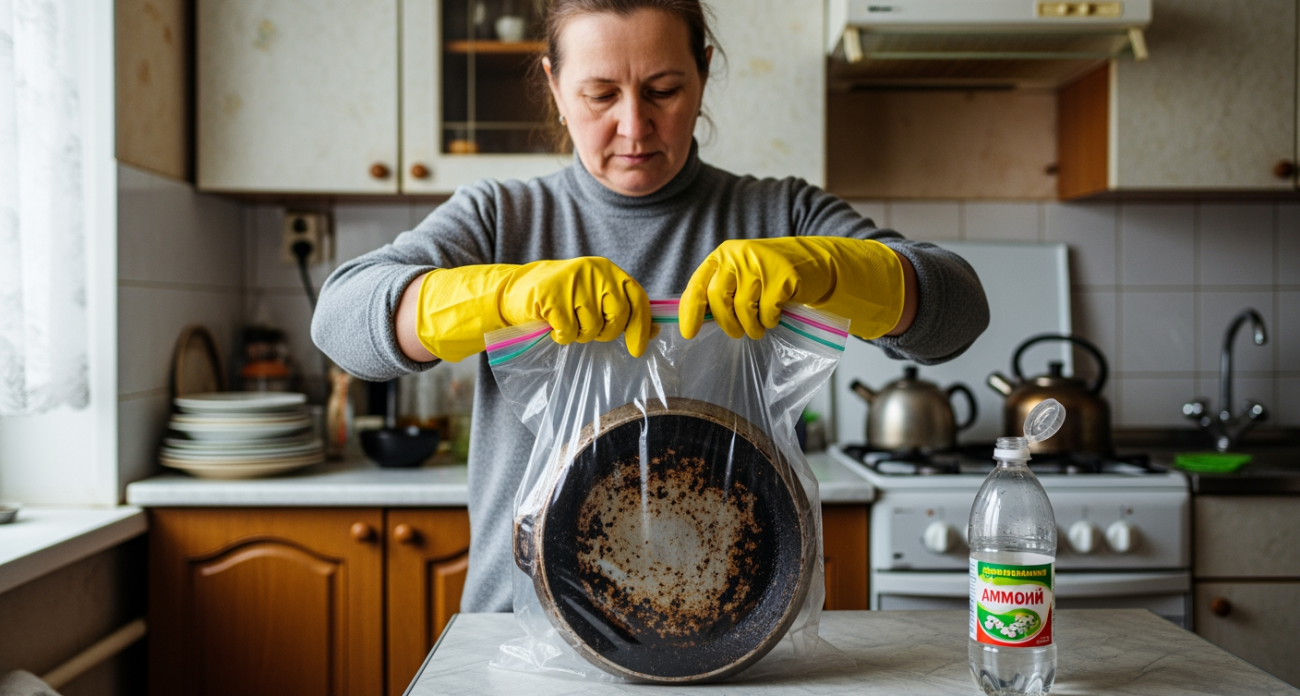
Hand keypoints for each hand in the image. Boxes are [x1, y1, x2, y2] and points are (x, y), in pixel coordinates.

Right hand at [501, 257, 652, 353]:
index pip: (637, 299)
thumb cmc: (563, 296)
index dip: (640, 327)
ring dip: (579, 334)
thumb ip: (623, 309)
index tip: (637, 350)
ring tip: (566, 320)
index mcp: (608, 270)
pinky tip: (552, 323)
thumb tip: (653, 330)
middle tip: (588, 328)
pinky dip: (561, 336)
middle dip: (605, 333)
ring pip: (591, 329)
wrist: (517, 289)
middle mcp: (594, 272)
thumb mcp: (596, 295)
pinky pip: (568, 333)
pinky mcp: (551, 298)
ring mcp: (572, 283)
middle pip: (617, 318)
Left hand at [679, 237, 905, 340]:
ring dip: (751, 326)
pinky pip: (767, 311)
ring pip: (743, 308)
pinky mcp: (783, 275)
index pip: (697, 284)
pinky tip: (776, 315)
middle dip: (726, 323)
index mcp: (722, 255)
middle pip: (718, 298)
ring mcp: (761, 263)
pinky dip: (770, 320)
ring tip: (759, 326)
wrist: (815, 262)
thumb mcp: (741, 276)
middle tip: (737, 333)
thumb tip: (696, 320)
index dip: (690, 311)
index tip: (689, 333)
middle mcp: (738, 255)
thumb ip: (720, 291)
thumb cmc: (771, 276)